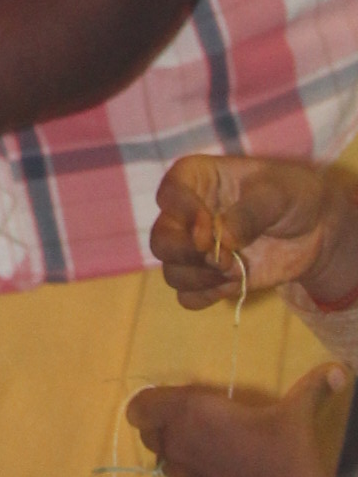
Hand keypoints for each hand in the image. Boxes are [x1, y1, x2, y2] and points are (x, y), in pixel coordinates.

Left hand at [127, 366, 352, 476]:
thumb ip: (312, 386)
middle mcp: (178, 442)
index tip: (173, 401)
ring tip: (209, 445)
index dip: (150, 402)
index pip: (140, 405)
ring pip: (162, 455)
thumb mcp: (297, 414)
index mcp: (191, 412)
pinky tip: (222, 472)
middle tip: (193, 421)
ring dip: (175, 448)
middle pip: (146, 430)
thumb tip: (339, 369)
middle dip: (162, 423)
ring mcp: (183, 475)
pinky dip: (192, 473)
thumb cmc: (286, 456)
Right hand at [150, 154, 357, 308]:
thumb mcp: (278, 194)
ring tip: (235, 273)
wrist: (314, 228)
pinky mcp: (207, 277)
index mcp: (197, 179)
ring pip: (171, 271)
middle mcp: (187, 214)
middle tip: (225, 260)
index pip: (170, 193)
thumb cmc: (291, 195)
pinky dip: (205, 296)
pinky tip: (231, 286)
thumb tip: (223, 241)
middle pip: (161, 240)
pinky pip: (187, 296)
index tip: (210, 233)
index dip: (183, 214)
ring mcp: (195, 248)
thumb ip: (249, 214)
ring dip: (201, 279)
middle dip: (188, 255)